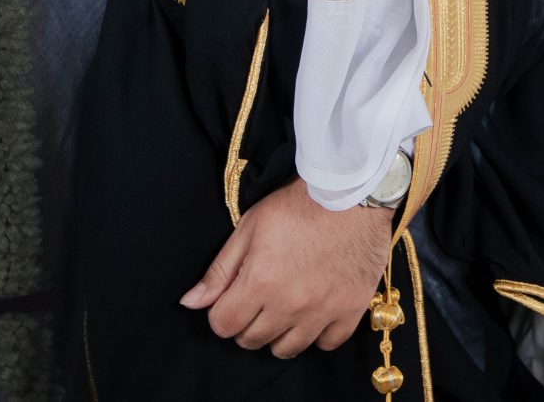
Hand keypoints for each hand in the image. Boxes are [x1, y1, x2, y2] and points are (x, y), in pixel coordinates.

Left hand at [181, 177, 393, 359]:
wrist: (352, 193)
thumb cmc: (297, 205)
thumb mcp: (249, 228)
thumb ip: (219, 271)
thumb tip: (190, 303)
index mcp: (260, 282)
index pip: (223, 325)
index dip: (222, 312)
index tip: (233, 297)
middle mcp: (290, 304)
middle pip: (251, 340)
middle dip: (247, 323)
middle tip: (259, 299)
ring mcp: (323, 311)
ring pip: (287, 349)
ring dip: (279, 333)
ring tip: (284, 308)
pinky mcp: (350, 310)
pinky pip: (326, 344)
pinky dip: (318, 334)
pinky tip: (314, 312)